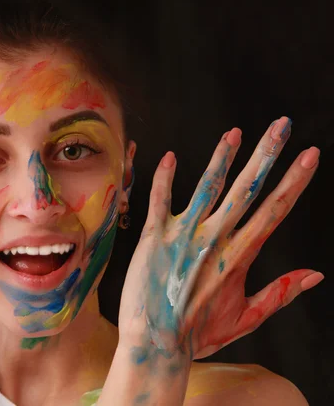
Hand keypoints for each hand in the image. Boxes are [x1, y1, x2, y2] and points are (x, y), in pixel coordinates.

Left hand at [118, 116, 322, 360]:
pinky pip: (160, 200)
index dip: (294, 181)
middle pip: (247, 190)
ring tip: (235, 132)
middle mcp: (215, 240)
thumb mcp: (246, 318)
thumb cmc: (199, 333)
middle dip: (267, 155)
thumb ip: (281, 293)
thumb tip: (315, 274)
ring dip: (222, 158)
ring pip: (207, 188)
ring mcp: (183, 236)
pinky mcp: (154, 237)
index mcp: (240, 256)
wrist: (154, 344)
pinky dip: (165, 177)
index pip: (274, 210)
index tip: (309, 155)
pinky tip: (171, 156)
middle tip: (282, 126)